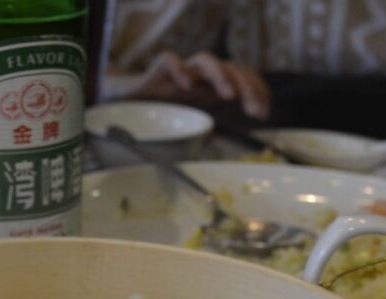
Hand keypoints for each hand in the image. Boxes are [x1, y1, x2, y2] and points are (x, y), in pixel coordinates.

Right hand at [103, 50, 269, 119]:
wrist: (122, 104)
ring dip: (221, 75)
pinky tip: (185, 87)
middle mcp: (199, 76)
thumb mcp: (189, 126)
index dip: (257, 92)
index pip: (243, 79)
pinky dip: (179, 70)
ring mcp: (179, 72)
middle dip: (247, 85)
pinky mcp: (156, 71)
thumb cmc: (157, 115)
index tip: (263, 114)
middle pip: (231, 67)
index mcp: (210, 87)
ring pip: (205, 60)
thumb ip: (207, 132)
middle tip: (253, 108)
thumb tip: (228, 152)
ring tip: (229, 96)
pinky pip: (169, 61)